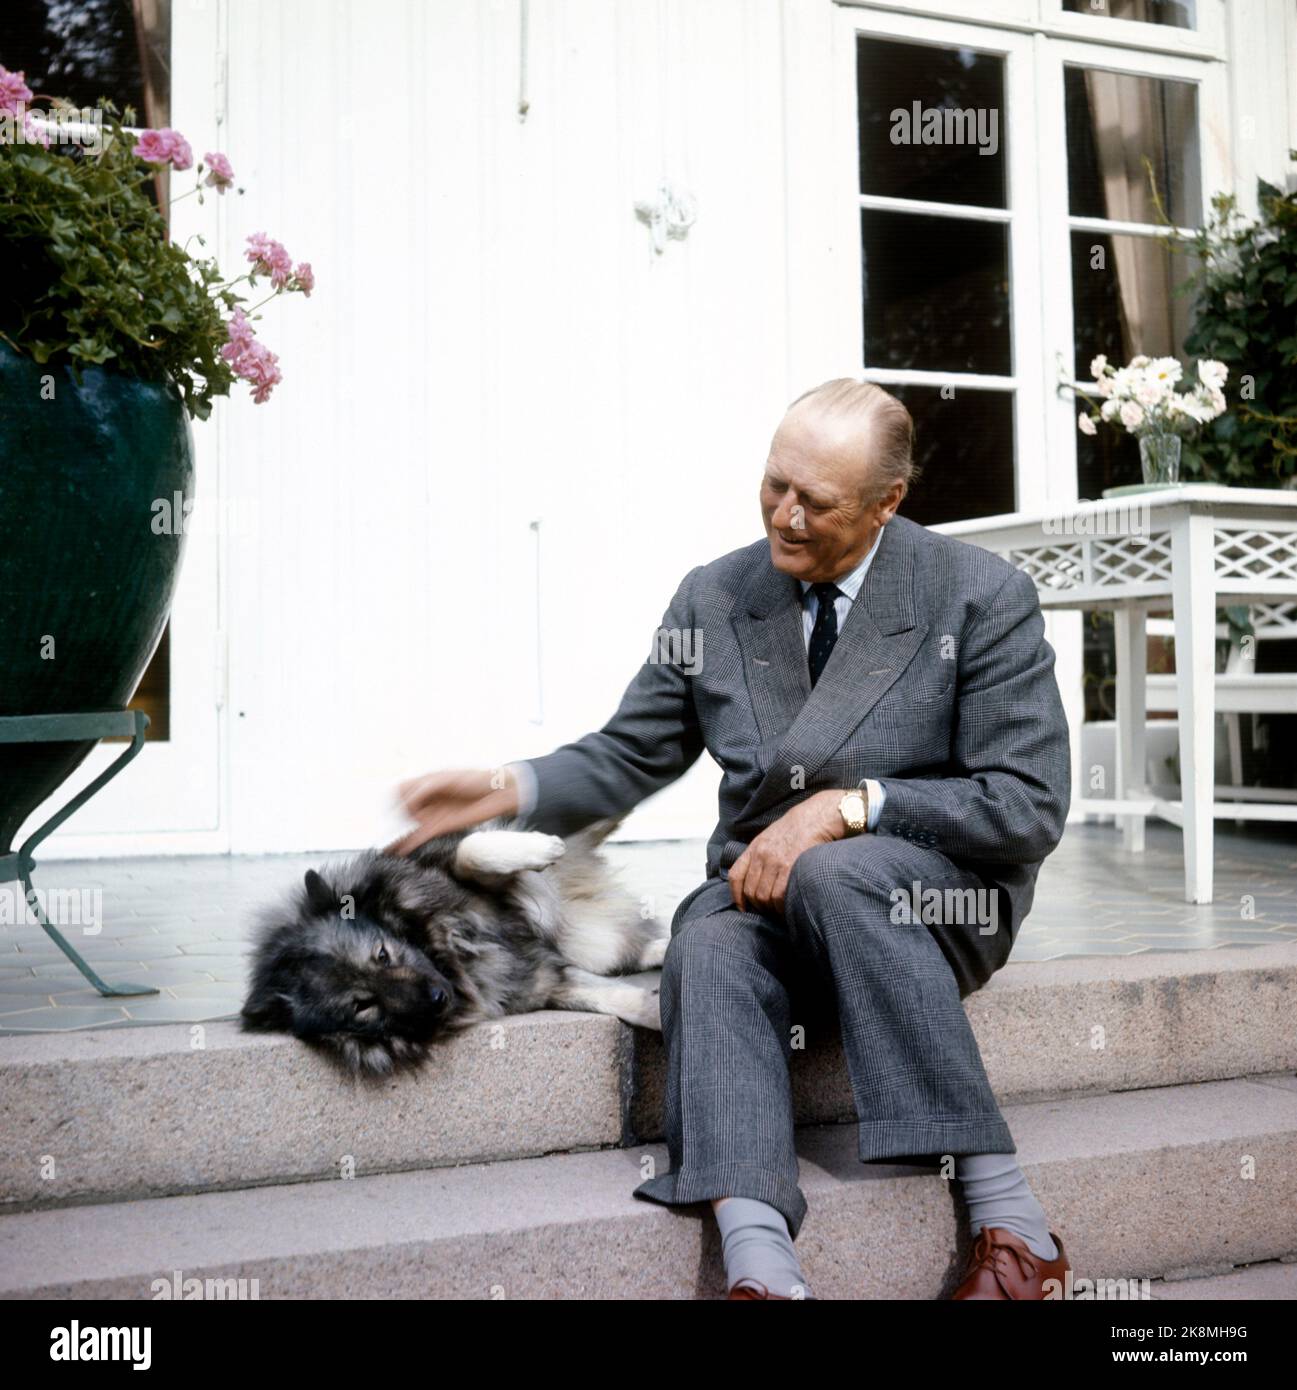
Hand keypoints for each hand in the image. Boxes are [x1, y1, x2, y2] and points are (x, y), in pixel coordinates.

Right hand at [385, 767, 520, 855]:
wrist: (499, 792)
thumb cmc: (475, 779)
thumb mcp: (447, 777)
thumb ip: (426, 788)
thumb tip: (408, 802)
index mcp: (426, 782)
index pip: (401, 789)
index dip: (397, 796)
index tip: (399, 802)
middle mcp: (427, 799)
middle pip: (402, 809)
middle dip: (394, 817)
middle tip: (393, 825)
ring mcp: (433, 814)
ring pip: (410, 826)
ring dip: (398, 836)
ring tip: (386, 848)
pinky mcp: (442, 827)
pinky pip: (421, 836)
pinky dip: (410, 843)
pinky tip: (400, 851)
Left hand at [728, 789, 851, 916]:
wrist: (817, 816)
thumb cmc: (798, 828)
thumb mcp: (772, 836)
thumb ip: (762, 855)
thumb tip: (759, 879)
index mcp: (755, 847)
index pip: (736, 876)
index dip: (737, 896)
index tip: (743, 908)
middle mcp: (761, 855)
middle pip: (750, 892)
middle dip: (759, 907)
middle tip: (770, 912)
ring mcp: (775, 861)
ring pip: (764, 897)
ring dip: (772, 910)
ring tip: (781, 912)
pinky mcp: (790, 866)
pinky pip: (780, 896)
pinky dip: (783, 907)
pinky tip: (789, 908)